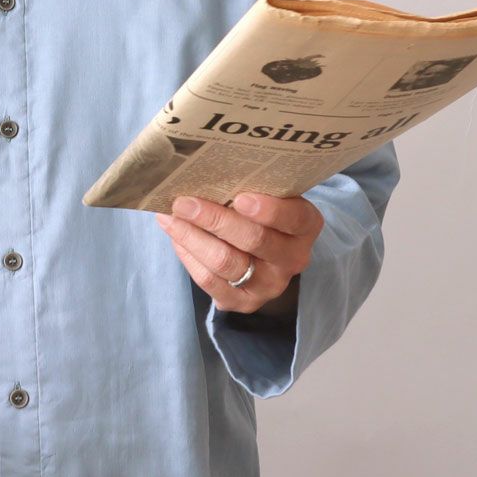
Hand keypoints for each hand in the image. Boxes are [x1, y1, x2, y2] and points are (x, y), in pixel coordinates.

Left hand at [154, 191, 323, 314]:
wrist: (264, 258)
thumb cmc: (260, 215)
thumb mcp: (269, 197)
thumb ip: (250, 187)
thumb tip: (205, 174)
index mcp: (306, 226)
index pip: (294, 218)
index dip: (269, 210)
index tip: (240, 197)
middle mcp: (293, 258)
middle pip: (253, 240)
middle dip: (214, 219)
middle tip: (183, 202)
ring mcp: (269, 284)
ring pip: (225, 261)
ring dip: (192, 237)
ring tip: (170, 217)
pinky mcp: (243, 302)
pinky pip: (209, 280)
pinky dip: (188, 256)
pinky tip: (175, 237)